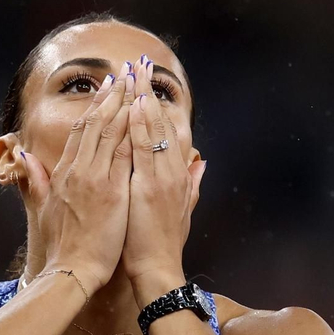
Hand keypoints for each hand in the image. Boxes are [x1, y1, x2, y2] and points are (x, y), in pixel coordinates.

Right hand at [17, 71, 133, 292]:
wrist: (71, 270)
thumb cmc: (62, 245)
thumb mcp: (42, 208)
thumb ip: (34, 180)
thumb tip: (23, 158)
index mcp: (63, 174)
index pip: (80, 132)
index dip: (94, 108)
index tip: (105, 89)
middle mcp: (78, 171)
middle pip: (95, 124)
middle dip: (110, 97)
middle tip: (123, 74)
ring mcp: (94, 179)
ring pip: (110, 133)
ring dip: (123, 106)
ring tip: (135, 85)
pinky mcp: (111, 192)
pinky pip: (123, 154)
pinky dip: (132, 133)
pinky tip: (141, 116)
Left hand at [122, 55, 205, 301]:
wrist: (158, 272)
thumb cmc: (162, 247)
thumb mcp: (182, 212)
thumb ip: (192, 185)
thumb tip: (202, 163)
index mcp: (177, 177)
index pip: (169, 130)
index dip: (158, 104)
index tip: (148, 82)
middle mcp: (173, 173)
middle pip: (161, 122)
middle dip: (149, 91)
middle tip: (141, 63)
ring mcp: (162, 178)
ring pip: (152, 130)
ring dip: (142, 98)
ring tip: (134, 72)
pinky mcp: (150, 187)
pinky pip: (142, 149)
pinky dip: (138, 125)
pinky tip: (131, 104)